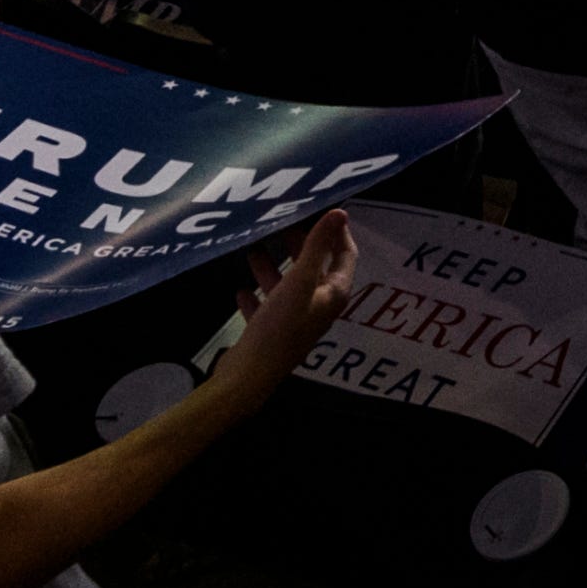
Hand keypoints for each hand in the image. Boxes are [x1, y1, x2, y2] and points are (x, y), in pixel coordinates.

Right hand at [223, 210, 359, 387]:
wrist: (248, 377)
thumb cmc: (279, 327)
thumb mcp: (299, 281)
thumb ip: (316, 246)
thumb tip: (340, 212)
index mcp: (333, 294)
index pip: (345, 255)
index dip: (337, 233)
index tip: (321, 210)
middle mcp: (319, 307)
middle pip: (314, 269)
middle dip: (300, 246)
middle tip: (283, 223)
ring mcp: (295, 322)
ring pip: (287, 287)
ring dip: (272, 268)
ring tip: (253, 246)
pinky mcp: (272, 334)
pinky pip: (267, 308)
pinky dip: (257, 297)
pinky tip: (241, 289)